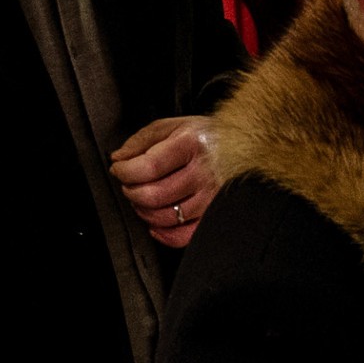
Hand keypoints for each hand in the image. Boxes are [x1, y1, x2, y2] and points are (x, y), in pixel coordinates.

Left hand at [110, 115, 215, 248]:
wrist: (245, 146)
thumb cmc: (206, 137)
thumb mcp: (174, 126)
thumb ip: (143, 139)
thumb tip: (118, 158)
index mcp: (191, 144)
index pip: (148, 167)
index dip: (125, 172)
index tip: (119, 170)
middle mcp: (204, 172)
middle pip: (154, 195)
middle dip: (132, 192)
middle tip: (130, 184)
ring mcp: (211, 197)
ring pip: (166, 217)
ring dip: (144, 211)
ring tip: (143, 198)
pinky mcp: (215, 215)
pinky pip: (184, 236)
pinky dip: (164, 235)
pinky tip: (156, 223)